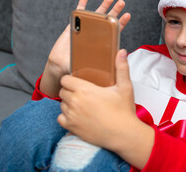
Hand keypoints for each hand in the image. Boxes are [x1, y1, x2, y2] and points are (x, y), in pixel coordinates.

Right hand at [40, 0, 130, 97]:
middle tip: (122, 2)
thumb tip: (111, 63)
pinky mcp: (72, 27)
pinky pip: (78, 14)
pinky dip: (81, 5)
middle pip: (107, 21)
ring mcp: (84, 30)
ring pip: (95, 16)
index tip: (127, 15)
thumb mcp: (90, 67)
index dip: (121, 23)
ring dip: (103, 6)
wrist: (59, 67)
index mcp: (101, 44)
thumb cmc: (75, 68)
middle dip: (115, 11)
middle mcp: (94, 36)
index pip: (114, 32)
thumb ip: (99, 65)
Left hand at [58, 49, 153, 168]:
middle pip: (62, 91)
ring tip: (81, 103)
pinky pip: (61, 118)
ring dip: (68, 103)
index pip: (65, 80)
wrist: (124, 134)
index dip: (70, 79)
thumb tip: (121, 51)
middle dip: (70, 90)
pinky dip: (66, 116)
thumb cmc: (124, 111)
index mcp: (85, 90)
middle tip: (82, 92)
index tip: (79, 81)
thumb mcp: (125, 87)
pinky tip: (77, 115)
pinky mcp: (72, 128)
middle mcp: (75, 102)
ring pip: (61, 104)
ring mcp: (72, 116)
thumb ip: (122, 67)